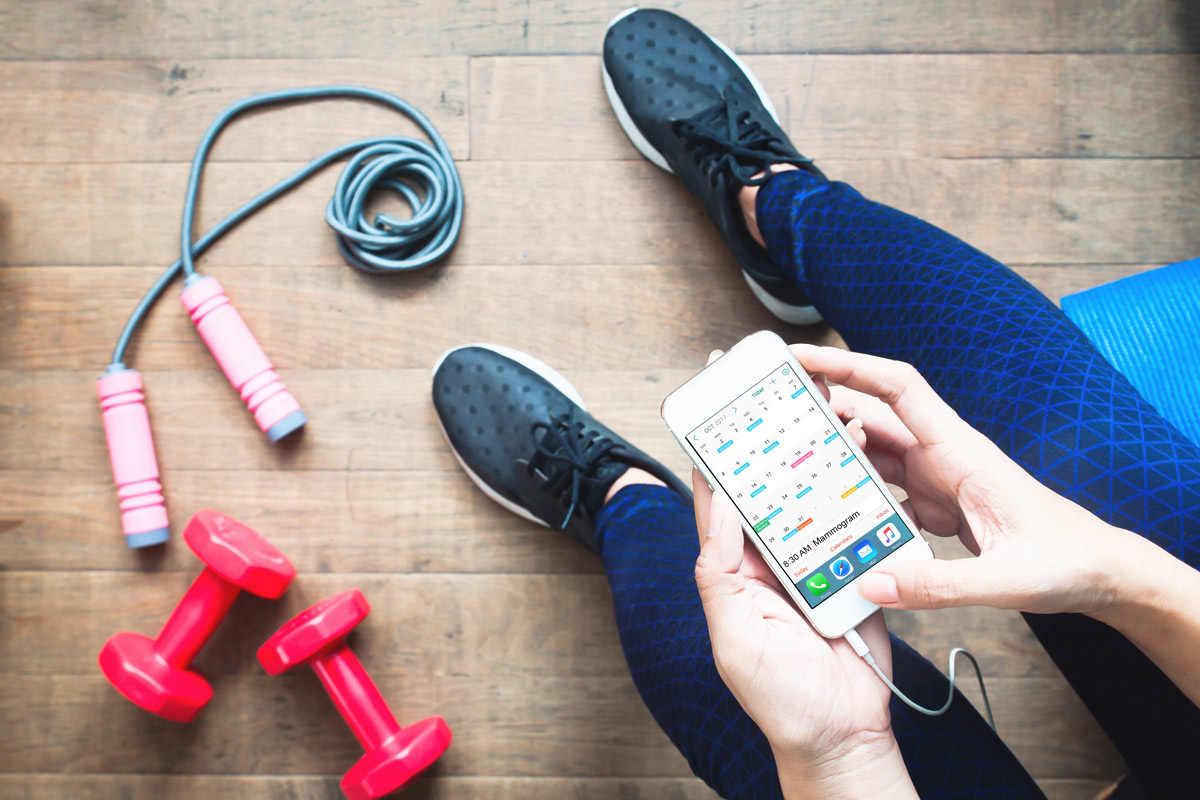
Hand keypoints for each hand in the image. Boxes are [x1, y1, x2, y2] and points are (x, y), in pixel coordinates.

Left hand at [691, 353, 915, 798]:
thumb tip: (717, 505)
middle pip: (773, 486)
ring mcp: (812, 563)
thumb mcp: (735, 635)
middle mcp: (770, 559)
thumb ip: (721, 570)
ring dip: (823, 457)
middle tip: (785, 391)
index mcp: (734, 569)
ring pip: (816, 497)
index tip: (716, 402)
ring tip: (833, 414)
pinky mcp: (852, 571)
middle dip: (778, 440)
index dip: (716, 451)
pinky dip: (860, 492)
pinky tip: (866, 461)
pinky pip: (854, 524)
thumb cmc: (780, 697)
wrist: (842, 736)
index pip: (719, 498)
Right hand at [790, 344, 1140, 617]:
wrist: (1098, 572)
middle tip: (773, 414)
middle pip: (871, 416)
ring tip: (788, 462)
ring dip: (833, 455)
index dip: (850, 364)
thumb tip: (871, 584)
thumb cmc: (1065, 560)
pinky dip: (852, 494)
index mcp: (961, 450)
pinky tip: (829, 512)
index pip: (899, 387)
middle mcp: (943, 455)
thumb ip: (938, 585)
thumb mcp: (1006, 579)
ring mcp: (936, 478)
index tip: (804, 358)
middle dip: (823, 409)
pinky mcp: (933, 503)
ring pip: (871, 452)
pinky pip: (881, 489)